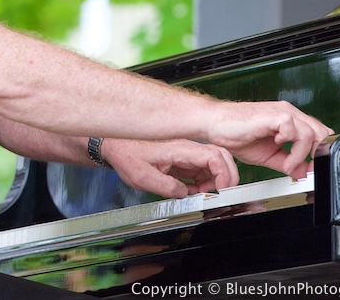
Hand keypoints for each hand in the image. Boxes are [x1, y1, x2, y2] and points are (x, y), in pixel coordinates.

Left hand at [99, 138, 239, 198]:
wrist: (113, 144)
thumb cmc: (125, 153)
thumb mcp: (143, 176)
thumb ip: (167, 187)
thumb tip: (185, 195)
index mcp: (180, 148)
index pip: (215, 156)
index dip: (225, 175)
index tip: (222, 191)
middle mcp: (186, 148)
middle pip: (220, 157)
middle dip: (226, 177)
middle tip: (220, 195)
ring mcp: (183, 153)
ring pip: (212, 164)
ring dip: (214, 181)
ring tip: (202, 195)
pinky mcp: (179, 159)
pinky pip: (199, 169)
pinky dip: (202, 182)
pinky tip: (192, 191)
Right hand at [203, 100, 332, 178]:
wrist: (214, 124)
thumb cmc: (235, 134)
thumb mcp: (267, 155)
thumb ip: (287, 162)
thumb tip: (303, 172)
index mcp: (288, 121)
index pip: (318, 132)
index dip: (319, 152)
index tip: (311, 169)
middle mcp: (288, 114)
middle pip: (321, 131)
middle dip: (316, 154)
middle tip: (304, 170)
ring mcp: (281, 112)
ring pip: (311, 131)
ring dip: (302, 154)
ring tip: (287, 165)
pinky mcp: (273, 114)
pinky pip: (294, 129)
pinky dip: (291, 145)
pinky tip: (279, 149)